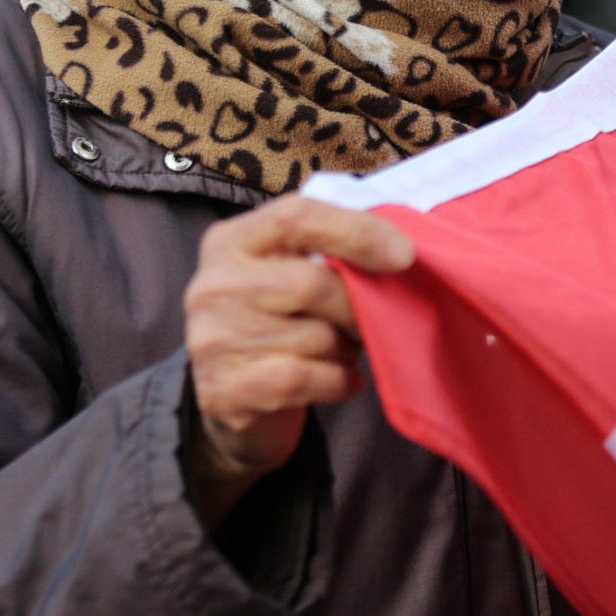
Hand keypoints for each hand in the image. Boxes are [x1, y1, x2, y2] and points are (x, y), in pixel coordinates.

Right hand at [180, 195, 413, 527]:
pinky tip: (342, 380)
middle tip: (366, 321)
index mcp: (230, 241)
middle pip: (312, 284)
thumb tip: (398, 251)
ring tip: (341, 351)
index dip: (356, 231)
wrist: (234, 397)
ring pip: (315, 339)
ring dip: (346, 350)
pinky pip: (304, 379)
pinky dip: (338, 382)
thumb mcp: (288, 271)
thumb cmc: (278, 321)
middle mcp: (212, 285)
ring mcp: (211, 339)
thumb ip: (325, 251)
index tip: (404, 255)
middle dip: (356, 308)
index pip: (296, 217)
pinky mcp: (222, 390)